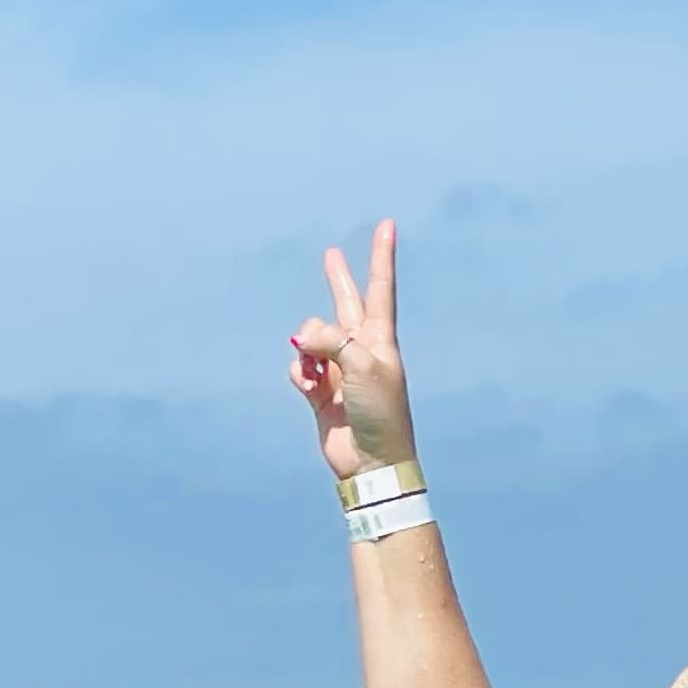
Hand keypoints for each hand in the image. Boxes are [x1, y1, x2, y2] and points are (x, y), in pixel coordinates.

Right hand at [289, 217, 416, 480]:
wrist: (372, 461)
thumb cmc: (379, 412)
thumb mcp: (361, 366)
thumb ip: (330, 340)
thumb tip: (300, 338)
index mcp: (381, 339)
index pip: (380, 289)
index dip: (381, 257)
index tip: (387, 226)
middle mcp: (360, 350)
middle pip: (346, 305)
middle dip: (338, 281)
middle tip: (331, 254)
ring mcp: (339, 370)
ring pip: (312, 338)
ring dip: (307, 348)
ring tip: (317, 372)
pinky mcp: (320, 392)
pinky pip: (300, 367)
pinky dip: (299, 372)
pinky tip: (308, 386)